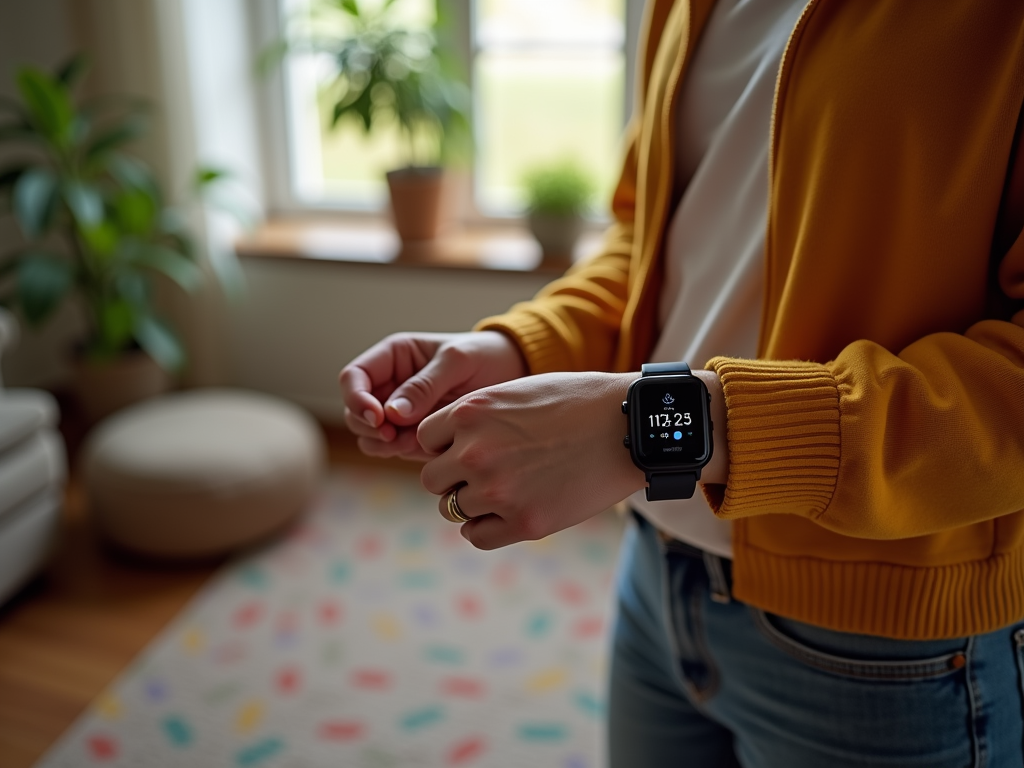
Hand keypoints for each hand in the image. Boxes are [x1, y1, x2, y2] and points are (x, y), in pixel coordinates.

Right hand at [339, 331, 527, 460]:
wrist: (512, 375)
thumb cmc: (484, 356)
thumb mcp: (457, 361)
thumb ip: (425, 384)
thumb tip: (392, 413)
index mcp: (393, 357)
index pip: (353, 377)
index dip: (356, 398)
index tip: (377, 416)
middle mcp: (390, 385)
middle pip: (355, 411)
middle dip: (369, 426)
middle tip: (394, 436)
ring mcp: (400, 413)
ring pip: (370, 435)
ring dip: (383, 444)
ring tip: (411, 443)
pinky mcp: (414, 434)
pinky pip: (394, 449)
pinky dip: (402, 452)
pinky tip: (426, 448)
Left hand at [418, 371, 646, 548]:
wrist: (629, 427)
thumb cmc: (578, 403)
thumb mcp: (517, 392)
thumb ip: (478, 417)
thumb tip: (448, 446)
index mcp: (471, 412)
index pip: (426, 440)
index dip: (446, 445)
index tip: (470, 447)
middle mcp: (474, 452)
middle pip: (432, 479)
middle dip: (453, 478)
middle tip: (487, 474)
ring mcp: (497, 490)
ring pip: (451, 509)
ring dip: (471, 504)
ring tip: (506, 491)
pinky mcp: (524, 522)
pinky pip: (476, 536)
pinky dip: (486, 528)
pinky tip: (509, 514)